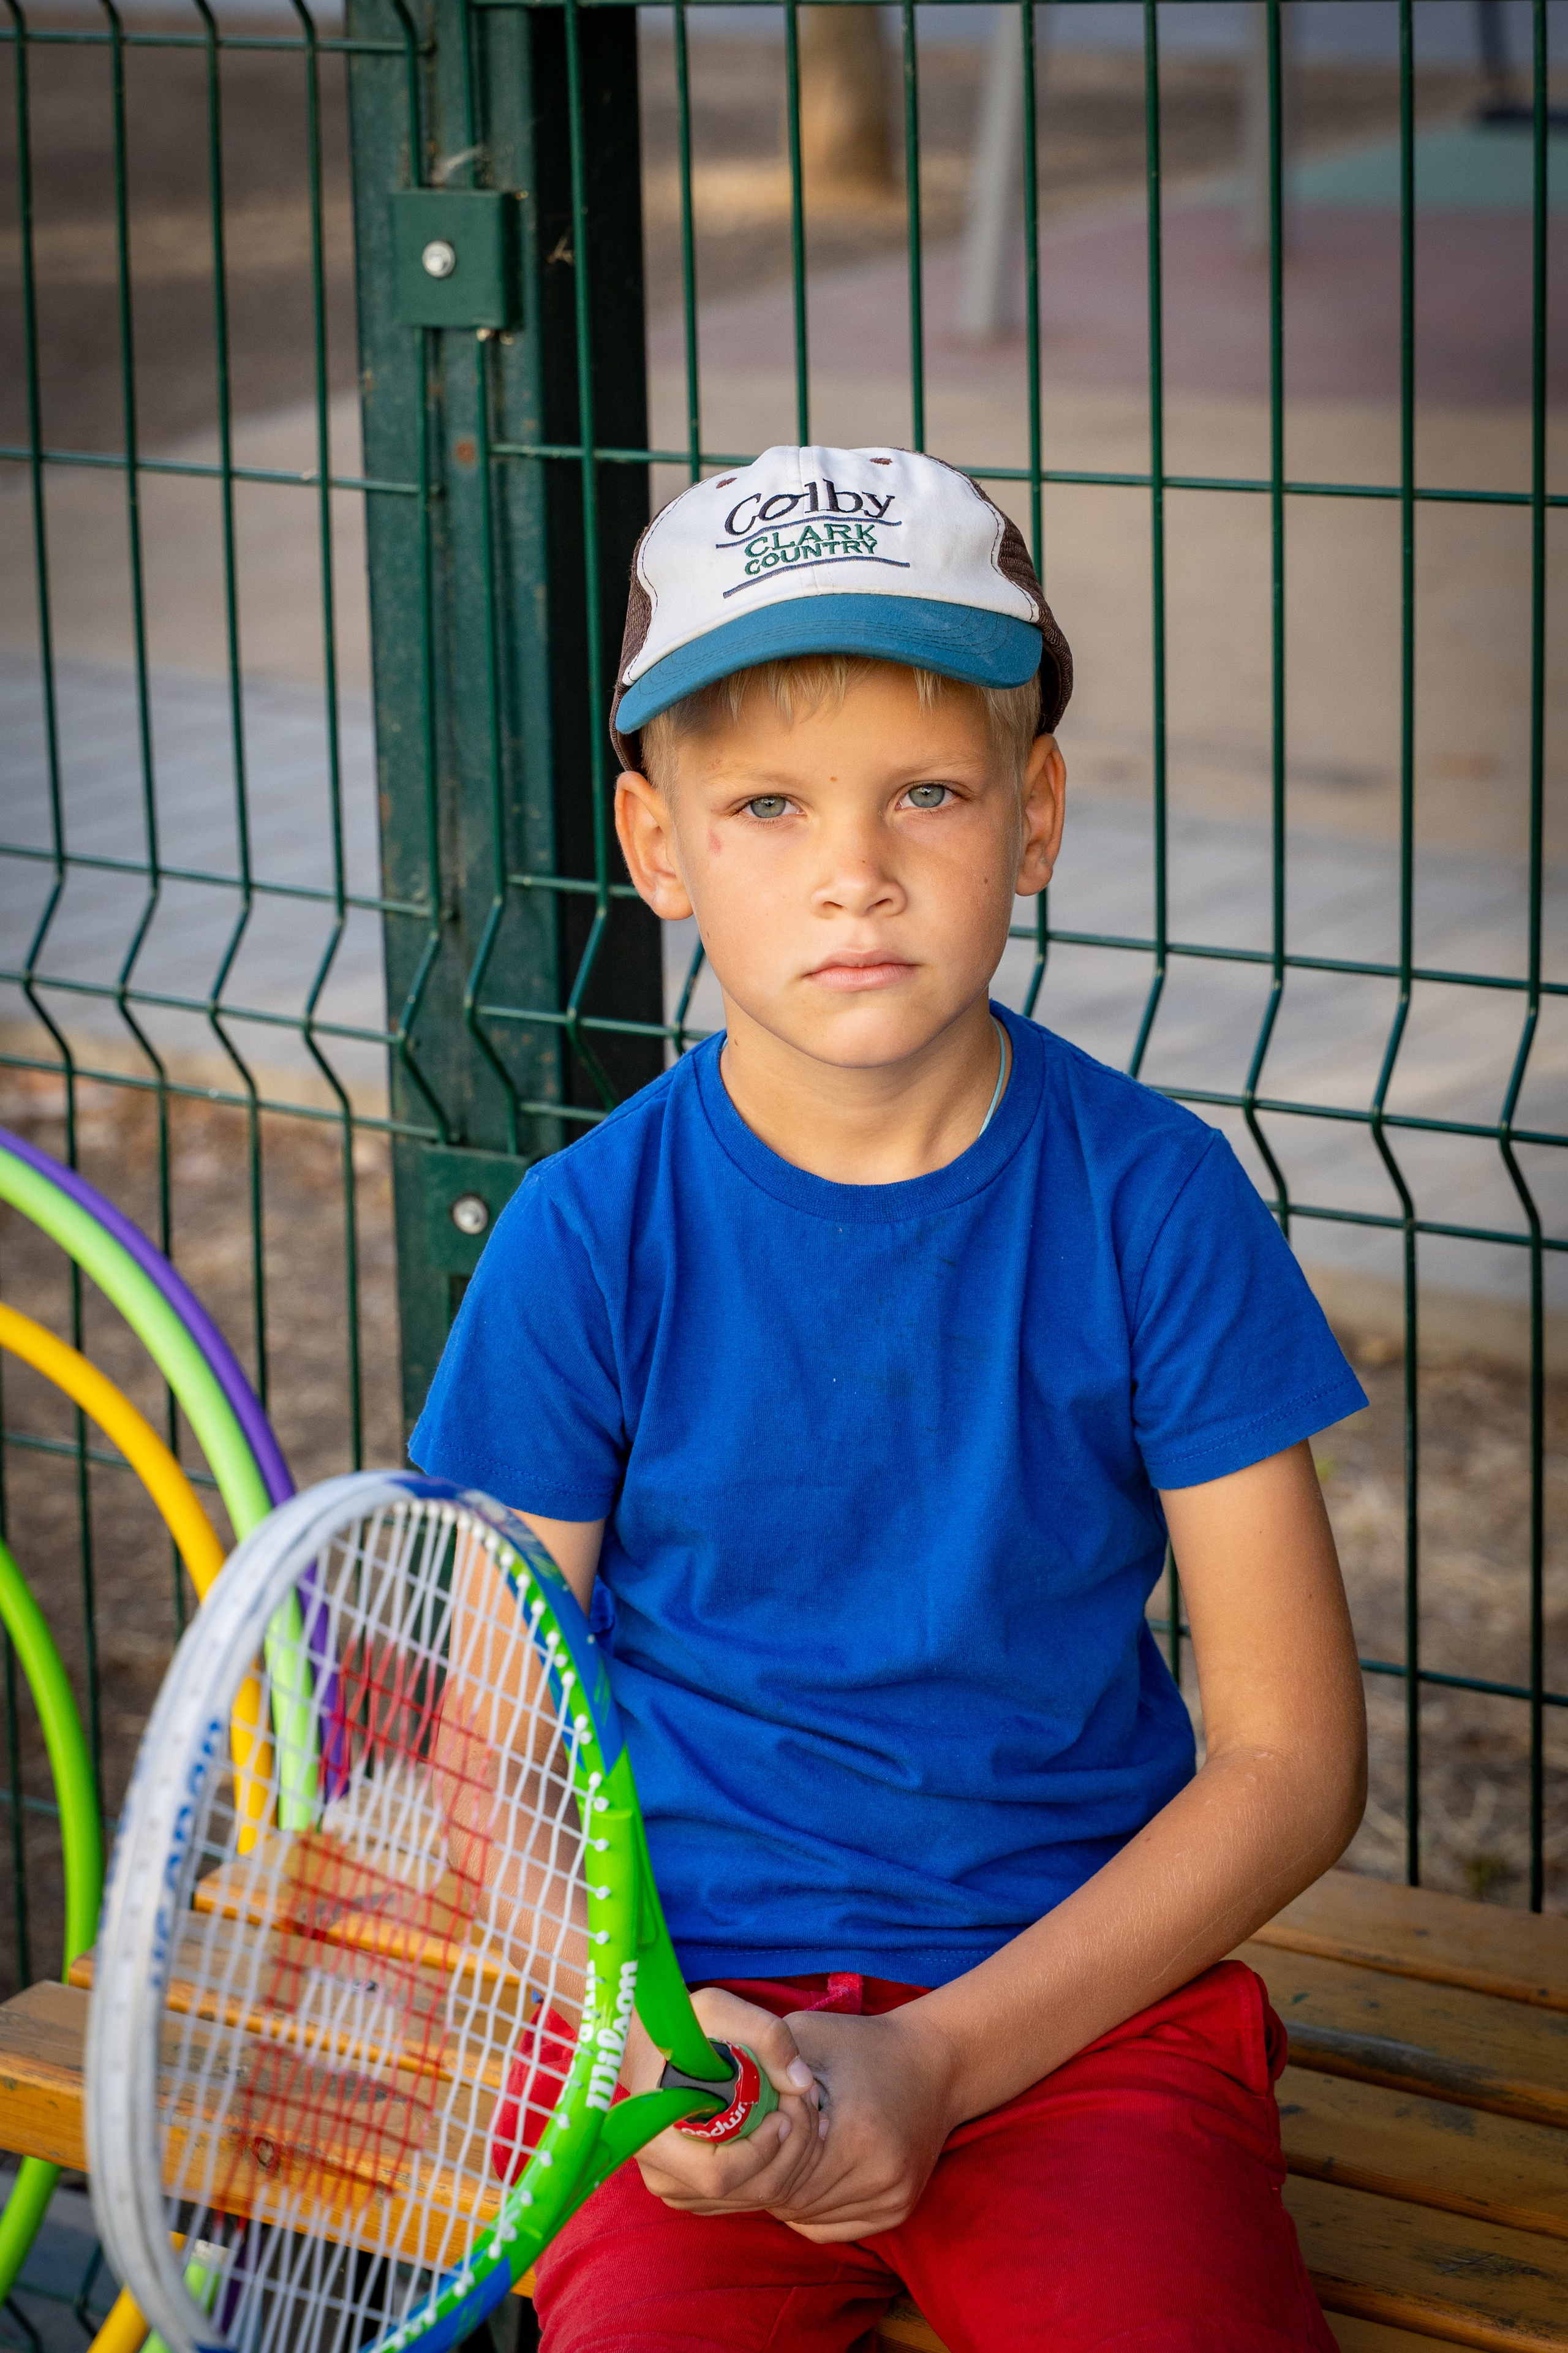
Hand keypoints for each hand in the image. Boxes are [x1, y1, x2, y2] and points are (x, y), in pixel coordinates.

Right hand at [624, 1987, 827, 2215]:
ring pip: (756, 2196)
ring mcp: (681, 2189)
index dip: (762, 2150)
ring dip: (796, 2157)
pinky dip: (783, 2165)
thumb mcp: (718, 2010)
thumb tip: (802, 2082)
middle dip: (793, 2149)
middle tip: (811, 2104)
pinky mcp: (699, 2191)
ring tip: (812, 2112)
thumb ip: (766, 2036)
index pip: (720, 2175)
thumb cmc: (681, 2027)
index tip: (785, 2112)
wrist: (651, 2047)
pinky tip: (796, 2128)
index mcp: (657, 2141)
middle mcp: (665, 2177)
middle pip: (749, 2190)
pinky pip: (751, 2193)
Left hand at [764, 2005, 957, 2243]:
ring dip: (786, 2194)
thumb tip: (724, 2102)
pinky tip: (802, 2176)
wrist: (935, 2061)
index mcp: (857, 2134)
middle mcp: (881, 2176)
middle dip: (767, 2175)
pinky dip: (809, 2210)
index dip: (759, 2152)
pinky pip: (834, 2228)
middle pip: (794, 2200)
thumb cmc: (862, 2044)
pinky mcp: (899, 2209)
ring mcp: (894, 2198)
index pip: (782, 2172)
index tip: (753, 2126)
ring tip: (777, 2156)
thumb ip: (766, 2063)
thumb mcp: (809, 2035)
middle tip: (753, 2147)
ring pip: (810, 2217)